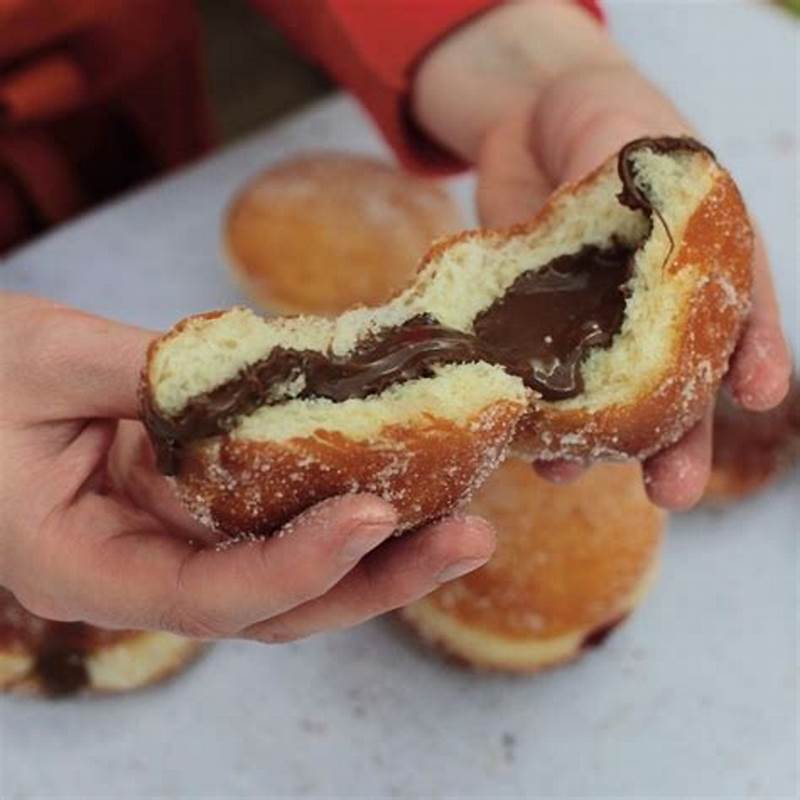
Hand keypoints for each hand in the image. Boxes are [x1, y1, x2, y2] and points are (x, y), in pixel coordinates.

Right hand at [0, 293, 493, 639]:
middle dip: (376, 578)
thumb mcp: (45, 364)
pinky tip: (402, 473)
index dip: (298, 565)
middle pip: (277, 606)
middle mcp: (145, 570)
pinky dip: (339, 500)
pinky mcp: (199, 505)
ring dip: (379, 551)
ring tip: (464, 520)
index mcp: (87, 565)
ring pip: (290, 572)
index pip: (210, 595)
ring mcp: (178, 541)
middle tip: (469, 539)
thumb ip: (149, 374)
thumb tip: (261, 374)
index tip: (376, 515)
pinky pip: (278, 516)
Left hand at [413, 0, 790, 508]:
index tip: (759, 394)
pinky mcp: (538, 328)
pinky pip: (540, 378)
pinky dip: (532, 413)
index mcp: (705, 256)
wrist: (530, 123)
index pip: (743, 308)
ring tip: (574, 478)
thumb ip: (630, 184)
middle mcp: (657, 305)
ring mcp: (596, 323)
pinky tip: (524, 446)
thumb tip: (631, 238)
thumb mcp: (623, 133)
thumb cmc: (600, 119)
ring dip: (594, 447)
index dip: (754, 351)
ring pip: (606, 397)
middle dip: (676, 439)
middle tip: (671, 491)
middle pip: (677, 382)